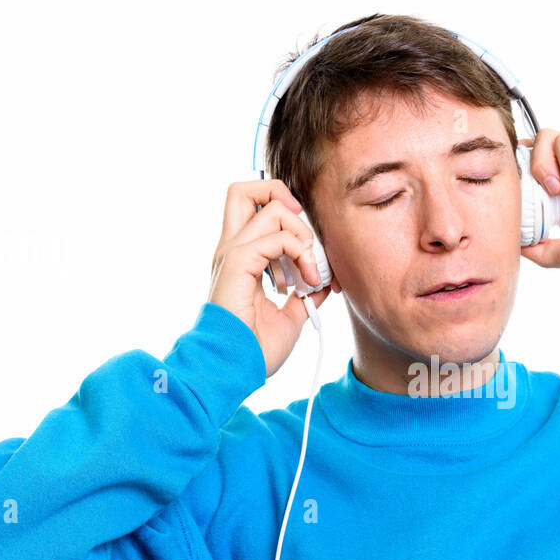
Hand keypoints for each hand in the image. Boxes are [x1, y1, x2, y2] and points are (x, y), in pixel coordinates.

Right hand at [208, 180, 340, 377]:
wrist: (234, 369)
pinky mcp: (238, 262)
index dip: (291, 224)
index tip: (311, 264)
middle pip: (246, 189)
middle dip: (283, 197)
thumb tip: (326, 282)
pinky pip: (277, 236)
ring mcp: (233, 253)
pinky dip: (301, 253)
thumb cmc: (253, 350)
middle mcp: (232, 249)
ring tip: (310, 271)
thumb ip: (306, 294)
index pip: (257, 211)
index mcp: (240, 258)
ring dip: (302, 234)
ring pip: (269, 205)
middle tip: (303, 237)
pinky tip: (307, 282)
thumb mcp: (290, 316)